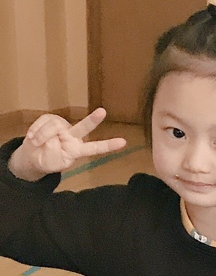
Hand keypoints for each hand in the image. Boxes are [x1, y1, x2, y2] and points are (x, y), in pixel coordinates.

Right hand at [8, 108, 126, 182]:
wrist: (32, 155)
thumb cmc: (45, 161)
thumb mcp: (51, 164)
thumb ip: (54, 154)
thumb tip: (53, 139)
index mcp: (77, 150)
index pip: (94, 148)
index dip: (108, 145)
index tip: (123, 142)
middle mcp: (73, 136)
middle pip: (83, 127)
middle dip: (93, 120)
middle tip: (103, 111)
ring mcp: (62, 126)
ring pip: (53, 126)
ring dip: (41, 136)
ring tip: (36, 143)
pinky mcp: (51, 118)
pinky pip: (42, 121)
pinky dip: (34, 130)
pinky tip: (33, 137)